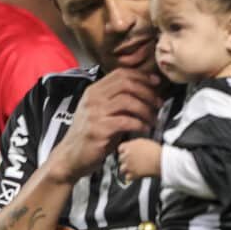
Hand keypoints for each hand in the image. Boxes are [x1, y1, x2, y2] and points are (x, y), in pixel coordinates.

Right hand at [46, 69, 160, 182]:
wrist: (71, 156)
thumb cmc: (92, 135)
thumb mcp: (102, 112)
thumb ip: (117, 100)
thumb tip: (145, 92)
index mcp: (94, 91)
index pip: (121, 73)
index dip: (142, 76)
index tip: (157, 83)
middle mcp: (93, 98)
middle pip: (126, 84)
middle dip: (147, 92)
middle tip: (159, 104)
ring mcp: (94, 113)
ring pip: (127, 101)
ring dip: (146, 109)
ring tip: (153, 119)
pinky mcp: (99, 130)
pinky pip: (125, 121)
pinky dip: (140, 124)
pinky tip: (145, 128)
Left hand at [118, 138, 160, 181]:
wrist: (162, 160)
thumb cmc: (156, 151)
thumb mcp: (144, 142)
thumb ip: (135, 144)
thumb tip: (134, 146)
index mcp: (129, 146)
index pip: (120, 149)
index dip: (124, 151)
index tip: (126, 153)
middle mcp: (127, 155)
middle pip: (120, 159)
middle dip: (125, 161)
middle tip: (132, 162)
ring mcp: (129, 165)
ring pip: (122, 169)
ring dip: (127, 169)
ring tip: (133, 169)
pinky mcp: (133, 174)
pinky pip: (127, 177)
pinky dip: (131, 177)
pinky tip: (136, 175)